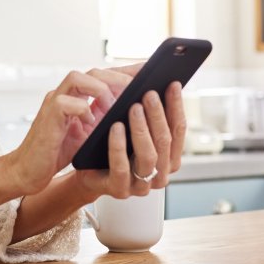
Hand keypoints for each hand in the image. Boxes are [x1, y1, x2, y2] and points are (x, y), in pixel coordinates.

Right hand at [3, 67, 133, 194]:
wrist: (29, 170)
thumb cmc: (59, 151)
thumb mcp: (89, 132)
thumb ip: (104, 118)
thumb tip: (135, 111)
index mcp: (77, 95)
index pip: (105, 75)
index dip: (127, 71)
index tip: (150, 71)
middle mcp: (65, 93)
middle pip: (94, 71)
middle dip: (119, 78)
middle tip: (138, 89)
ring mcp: (54, 102)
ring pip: (78, 78)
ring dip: (101, 90)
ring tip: (115, 106)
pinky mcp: (47, 116)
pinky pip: (66, 103)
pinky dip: (82, 110)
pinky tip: (92, 123)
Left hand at [74, 80, 186, 198]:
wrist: (84, 170)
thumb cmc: (109, 143)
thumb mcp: (129, 124)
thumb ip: (145, 107)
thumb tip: (152, 74)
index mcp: (168, 158)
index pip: (178, 130)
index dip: (177, 106)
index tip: (172, 84)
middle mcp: (159, 174)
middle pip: (165, 142)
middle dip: (158, 115)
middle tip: (149, 93)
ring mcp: (141, 186)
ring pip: (149, 156)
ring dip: (142, 129)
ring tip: (134, 107)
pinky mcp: (119, 190)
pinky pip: (121, 167)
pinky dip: (119, 145)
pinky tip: (115, 127)